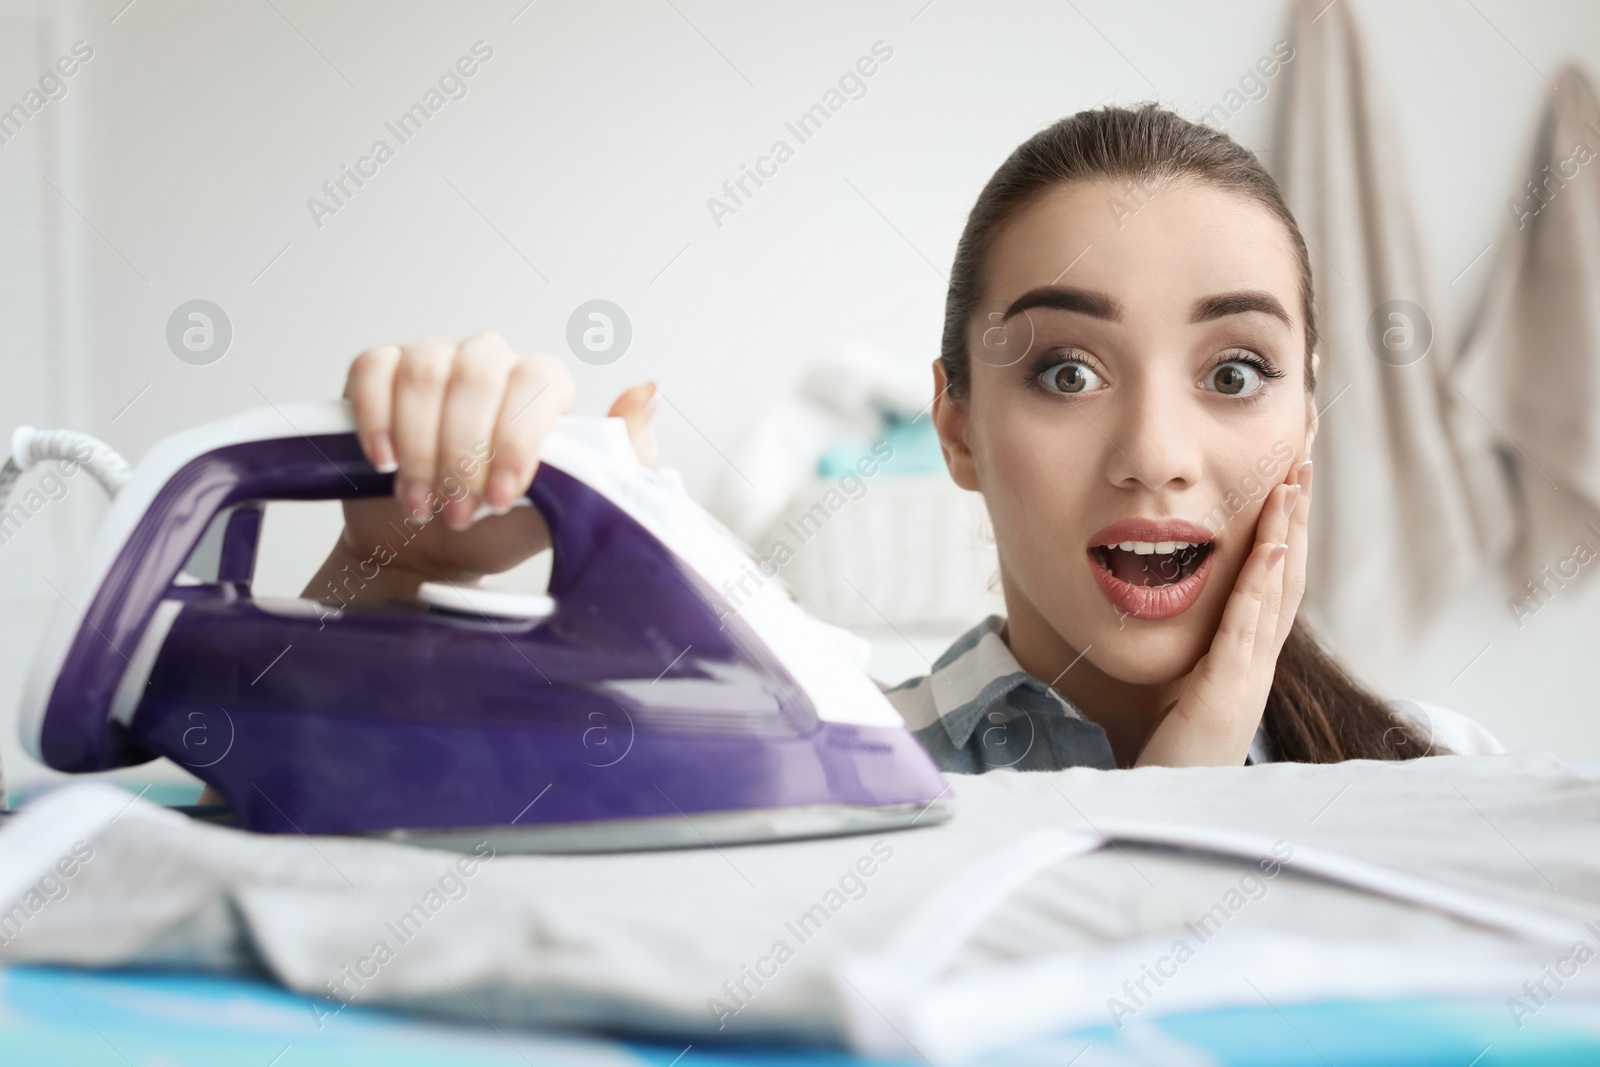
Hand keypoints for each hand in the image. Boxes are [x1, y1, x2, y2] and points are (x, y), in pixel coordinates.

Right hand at [302, 332, 658, 603]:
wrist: (424, 552)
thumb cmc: (496, 528)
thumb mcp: (564, 509)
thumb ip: (616, 459)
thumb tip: (647, 393)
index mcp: (540, 388)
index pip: (539, 382)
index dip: (518, 438)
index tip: (503, 496)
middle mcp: (490, 363)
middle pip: (479, 375)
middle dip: (465, 453)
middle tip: (459, 512)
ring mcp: (433, 361)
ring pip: (426, 372)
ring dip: (423, 448)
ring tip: (423, 503)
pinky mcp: (378, 372)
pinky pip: (374, 369)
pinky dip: (377, 418)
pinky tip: (386, 462)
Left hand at [1134, 459, 1312, 767]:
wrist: (1171, 812)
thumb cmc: (1175, 759)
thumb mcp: (1187, 695)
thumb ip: (1196, 657)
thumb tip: (1188, 622)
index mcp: (1247, 661)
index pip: (1273, 585)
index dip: (1284, 535)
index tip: (1288, 486)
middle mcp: (1258, 665)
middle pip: (1286, 579)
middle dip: (1295, 520)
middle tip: (1303, 464)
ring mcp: (1247, 679)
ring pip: (1275, 595)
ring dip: (1285, 538)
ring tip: (1291, 487)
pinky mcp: (1225, 696)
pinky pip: (1247, 630)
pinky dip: (1259, 586)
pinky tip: (1268, 548)